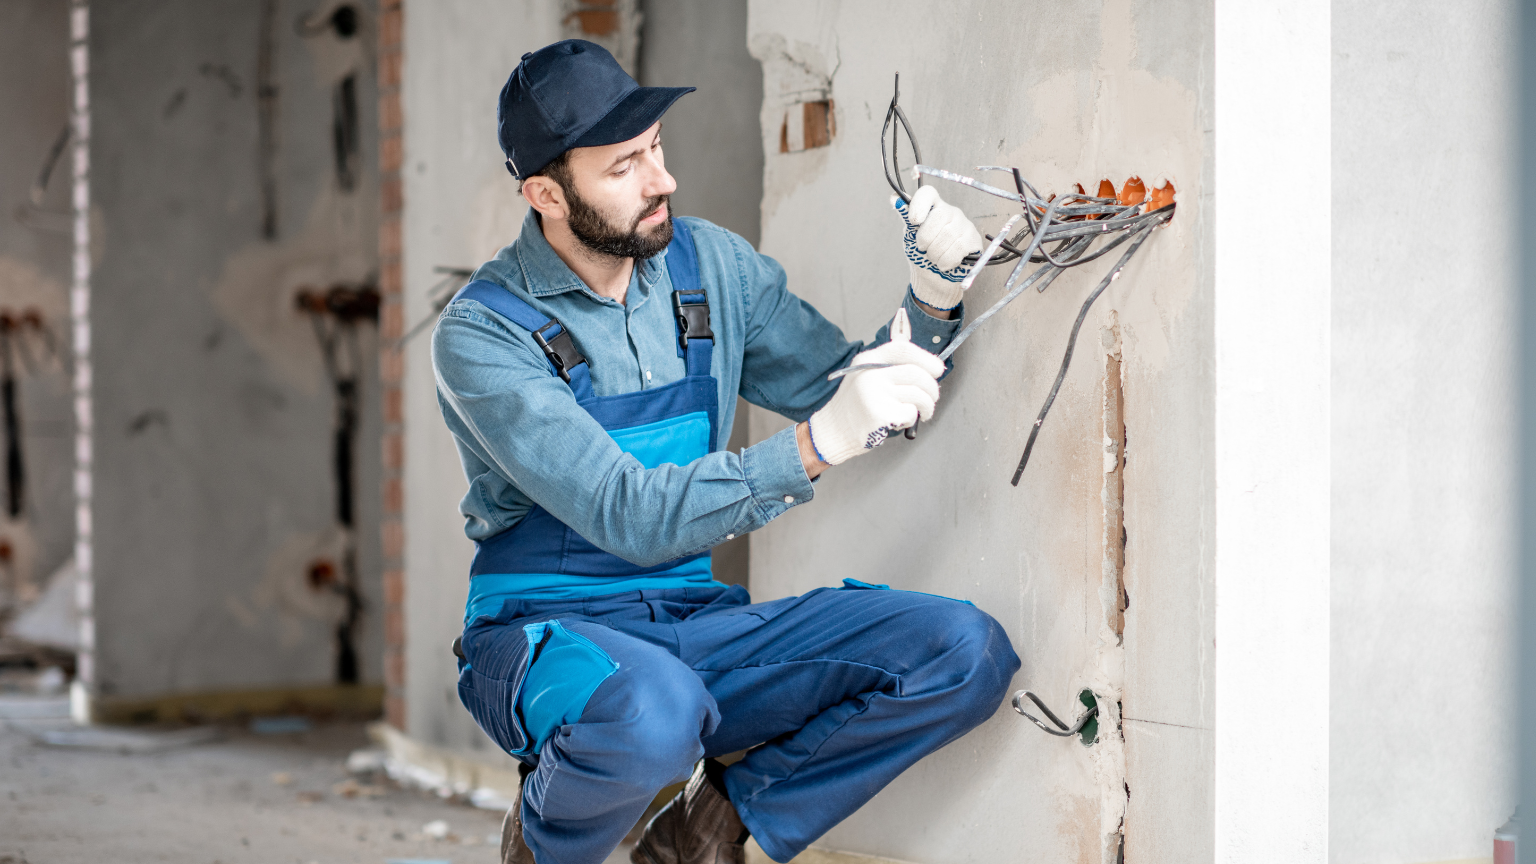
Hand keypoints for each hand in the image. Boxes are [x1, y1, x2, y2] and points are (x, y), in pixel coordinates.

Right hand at [807, 308, 944, 465]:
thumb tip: (929, 368)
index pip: (903, 349)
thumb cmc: (856, 406)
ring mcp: (875, 394)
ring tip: (923, 413)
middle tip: (932, 398)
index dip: (925, 357)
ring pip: (919, 394)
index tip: (937, 368)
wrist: (833, 431)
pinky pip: (911, 413)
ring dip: (928, 406)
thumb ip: (889, 368)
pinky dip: (912, 419)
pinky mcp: (880, 414)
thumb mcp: (865, 376)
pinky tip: (900, 421)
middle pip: (917, 373)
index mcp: (867, 360)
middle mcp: (870, 374)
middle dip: (932, 388)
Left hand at [894, 186, 983, 311]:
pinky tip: (945, 263)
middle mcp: (951, 212)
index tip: (914, 222)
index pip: (928, 193)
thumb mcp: (910, 236)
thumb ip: (905, 217)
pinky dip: (947, 260)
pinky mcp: (973, 240)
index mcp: (933, 208)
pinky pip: (958, 248)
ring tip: (934, 259)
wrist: (935, 279)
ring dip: (935, 253)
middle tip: (924, 249)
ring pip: (948, 235)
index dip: (919, 204)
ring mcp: (965, 225)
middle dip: (926, 238)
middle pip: (938, 216)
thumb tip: (894, 198)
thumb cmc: (923, 254)